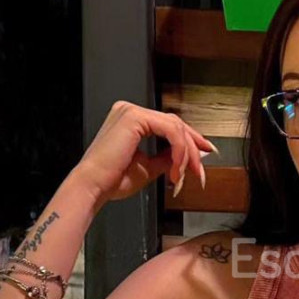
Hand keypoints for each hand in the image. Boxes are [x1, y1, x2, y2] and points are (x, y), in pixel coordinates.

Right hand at [73, 100, 215, 204]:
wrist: (94, 187)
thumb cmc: (113, 180)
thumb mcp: (148, 167)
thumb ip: (166, 157)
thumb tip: (186, 156)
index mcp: (131, 121)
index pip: (168, 125)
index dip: (189, 141)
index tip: (204, 155)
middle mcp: (130, 111)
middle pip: (175, 124)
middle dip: (192, 149)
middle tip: (200, 170)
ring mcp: (131, 111)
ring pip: (175, 128)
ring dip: (186, 154)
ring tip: (183, 175)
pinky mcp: (135, 117)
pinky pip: (170, 131)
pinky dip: (179, 151)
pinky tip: (176, 168)